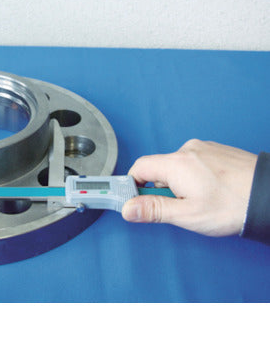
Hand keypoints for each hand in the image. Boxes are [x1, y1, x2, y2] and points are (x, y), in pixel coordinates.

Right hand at [121, 140, 257, 236]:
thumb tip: (127, 208)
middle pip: (159, 168)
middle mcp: (187, 150)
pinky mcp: (217, 150)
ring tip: (201, 200)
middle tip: (179, 207)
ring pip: (177, 166)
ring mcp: (204, 148)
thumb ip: (153, 210)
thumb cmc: (233, 206)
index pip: (138, 168)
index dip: (133, 185)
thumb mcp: (187, 214)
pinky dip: (195, 176)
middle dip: (162, 188)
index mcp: (175, 164)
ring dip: (180, 183)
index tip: (137, 200)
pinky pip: (194, 162)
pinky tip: (212, 191)